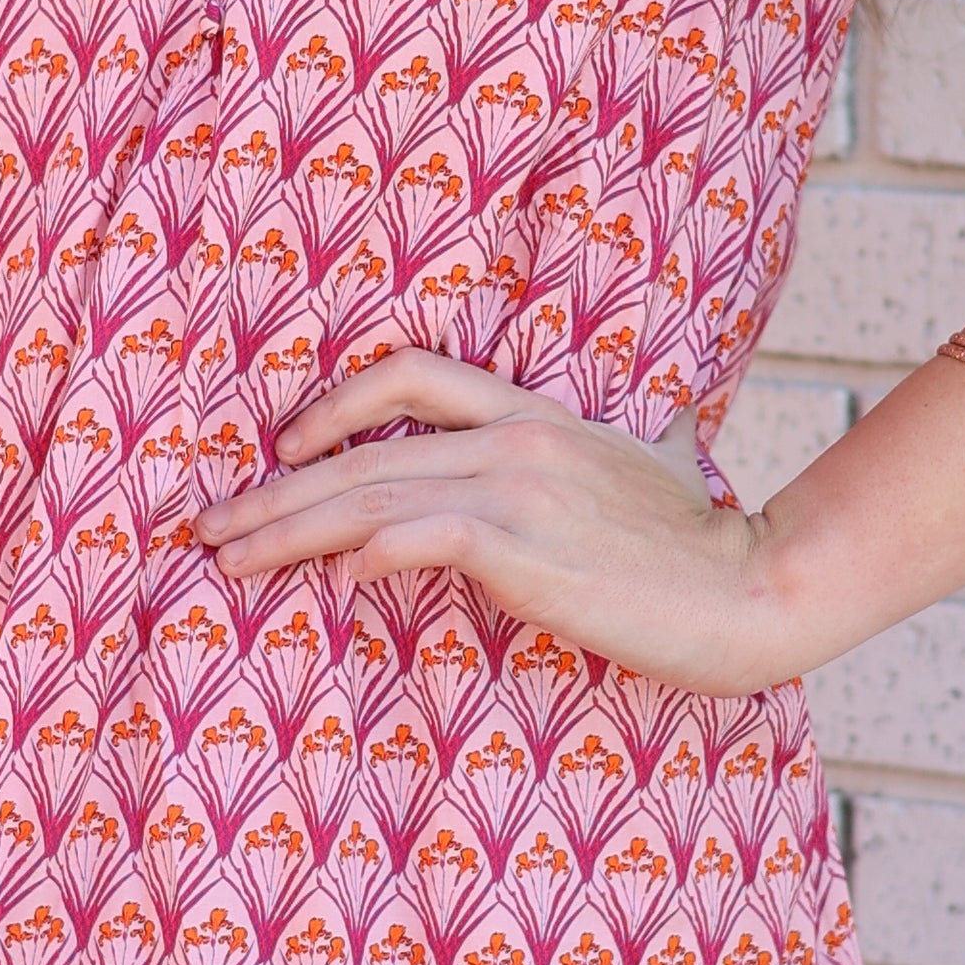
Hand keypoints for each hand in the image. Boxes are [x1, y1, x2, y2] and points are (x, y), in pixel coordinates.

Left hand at [190, 350, 797, 692]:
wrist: (758, 588)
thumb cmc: (703, 550)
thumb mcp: (653, 476)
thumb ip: (616, 460)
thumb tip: (623, 461)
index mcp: (538, 417)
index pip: (412, 377)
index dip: (332, 407)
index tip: (282, 453)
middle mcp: (518, 439)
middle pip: (362, 451)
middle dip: (271, 490)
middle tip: (207, 527)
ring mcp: (522, 488)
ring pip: (370, 495)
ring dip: (285, 530)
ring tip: (226, 561)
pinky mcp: (529, 547)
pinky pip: (422, 536)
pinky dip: (366, 553)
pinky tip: (331, 580)